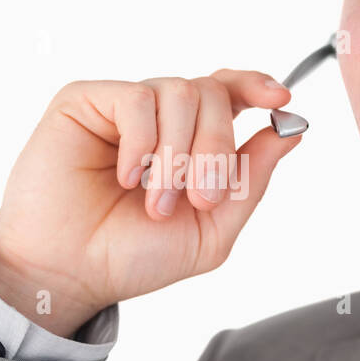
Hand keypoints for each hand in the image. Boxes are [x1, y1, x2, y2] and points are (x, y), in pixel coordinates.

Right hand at [0, 70, 301, 336]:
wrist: (69, 274)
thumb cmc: (130, 256)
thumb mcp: (211, 230)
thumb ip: (252, 181)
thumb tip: (291, 131)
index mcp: (190, 141)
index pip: (229, 91)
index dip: (257, 86)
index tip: (279, 100)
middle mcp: (159, 118)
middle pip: (213, 93)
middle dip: (218, 148)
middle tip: (201, 199)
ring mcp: (121, 108)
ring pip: (179, 92)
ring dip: (179, 154)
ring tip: (157, 202)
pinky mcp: (84, 102)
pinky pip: (136, 98)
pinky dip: (141, 142)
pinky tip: (127, 177)